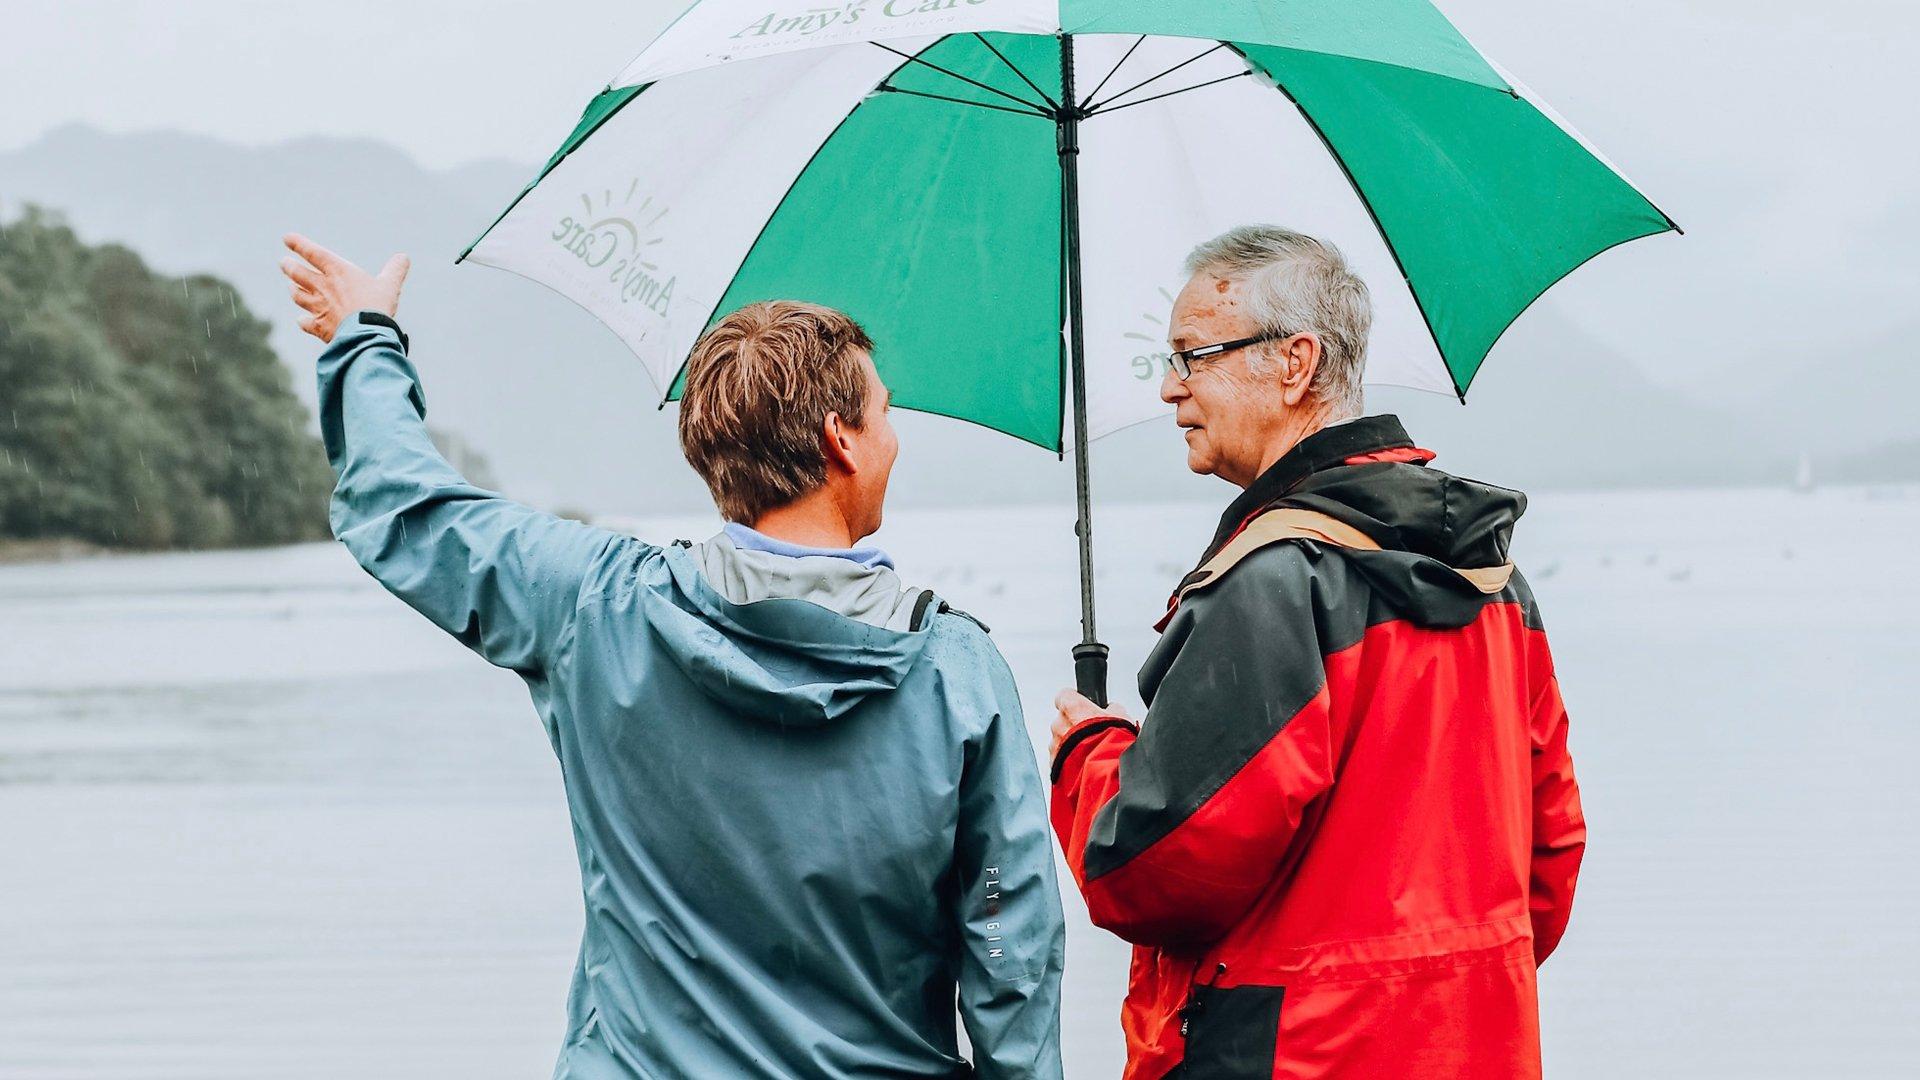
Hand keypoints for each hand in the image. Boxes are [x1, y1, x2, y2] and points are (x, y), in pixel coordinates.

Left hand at [281, 233, 409, 343]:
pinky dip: (303, 320)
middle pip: (298, 273)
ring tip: (291, 287)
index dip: (298, 244)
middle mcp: (322, 287)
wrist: (366, 333)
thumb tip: (404, 257)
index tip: (287, 238)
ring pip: (298, 296)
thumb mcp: (390, 284)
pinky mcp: (318, 326)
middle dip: (289, 267)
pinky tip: (302, 320)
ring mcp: (318, 307)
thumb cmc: (377, 305)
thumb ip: (395, 270)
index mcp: (337, 271)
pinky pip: (305, 322)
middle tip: (284, 263)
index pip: (312, 253)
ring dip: (294, 290)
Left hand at [1051, 689, 1130, 756]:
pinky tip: (1084, 764)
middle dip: (1074, 726)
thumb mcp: (1122, 719)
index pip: (1064, 695)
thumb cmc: (1112, 745)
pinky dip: (1068, 760)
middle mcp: (1059, 724)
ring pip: (1060, 740)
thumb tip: (1112, 709)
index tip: (1082, 706)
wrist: (1104, 774)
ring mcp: (1055, 744)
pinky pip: (1060, 758)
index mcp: (1072, 708)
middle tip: (1092, 734)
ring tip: (1090, 752)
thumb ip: (1112, 710)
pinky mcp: (1054, 763)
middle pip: (1062, 719)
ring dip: (1071, 745)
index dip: (1075, 701)